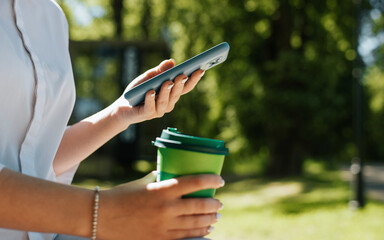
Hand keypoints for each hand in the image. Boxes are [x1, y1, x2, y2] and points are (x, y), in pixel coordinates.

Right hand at [97, 173, 223, 239]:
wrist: (102, 216)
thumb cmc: (122, 195)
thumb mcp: (143, 182)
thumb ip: (161, 179)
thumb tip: (173, 174)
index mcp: (162, 189)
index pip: (194, 182)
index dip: (211, 180)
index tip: (220, 180)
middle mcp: (166, 208)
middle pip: (199, 206)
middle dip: (214, 204)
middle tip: (220, 202)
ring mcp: (163, 226)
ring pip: (195, 223)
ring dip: (210, 219)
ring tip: (216, 216)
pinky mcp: (159, 239)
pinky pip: (185, 237)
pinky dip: (199, 233)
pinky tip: (205, 230)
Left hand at [111, 59, 204, 129]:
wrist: (123, 106)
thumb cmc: (138, 91)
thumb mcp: (149, 77)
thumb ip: (160, 70)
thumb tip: (171, 62)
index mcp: (171, 94)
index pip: (186, 87)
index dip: (194, 79)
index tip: (201, 69)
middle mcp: (168, 104)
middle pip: (177, 94)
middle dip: (180, 85)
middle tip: (182, 75)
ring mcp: (158, 111)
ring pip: (165, 102)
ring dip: (167, 92)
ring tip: (167, 82)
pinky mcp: (146, 114)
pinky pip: (150, 107)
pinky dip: (150, 99)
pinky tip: (151, 91)